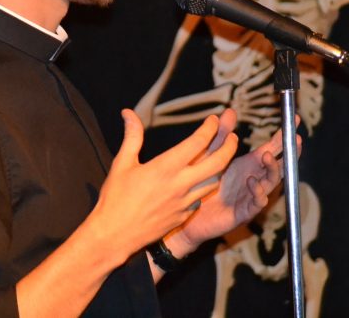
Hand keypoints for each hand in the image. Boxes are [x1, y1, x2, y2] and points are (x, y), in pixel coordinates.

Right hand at [87, 110, 237, 263]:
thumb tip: (128, 113)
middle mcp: (180, 184)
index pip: (197, 142)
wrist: (114, 235)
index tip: (213, 120)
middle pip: (218, 163)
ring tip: (222, 157)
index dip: (209, 128)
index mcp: (166, 167)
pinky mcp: (183, 217)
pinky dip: (203, 188)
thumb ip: (132, 136)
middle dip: (230, 147)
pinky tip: (199, 184)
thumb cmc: (115, 198)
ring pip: (213, 182)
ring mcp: (184, 203)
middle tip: (233, 136)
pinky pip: (199, 199)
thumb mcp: (122, 163)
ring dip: (220, 168)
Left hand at [168, 110, 300, 254]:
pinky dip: (258, 192)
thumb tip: (230, 110)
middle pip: (278, 165)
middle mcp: (254, 178)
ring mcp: (250, 196)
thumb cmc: (202, 184)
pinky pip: (257, 203)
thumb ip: (221, 134)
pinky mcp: (243, 213)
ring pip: (270, 183)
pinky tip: (252, 181)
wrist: (188, 214)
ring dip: (272, 170)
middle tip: (294, 140)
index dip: (284, 135)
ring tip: (266, 156)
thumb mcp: (210, 155)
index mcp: (249, 164)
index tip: (294, 119)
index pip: (272, 148)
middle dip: (289, 153)